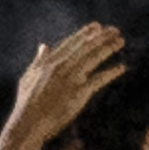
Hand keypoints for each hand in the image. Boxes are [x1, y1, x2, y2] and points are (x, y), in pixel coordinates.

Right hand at [8, 22, 125, 146]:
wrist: (28, 123)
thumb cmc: (26, 104)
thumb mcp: (28, 77)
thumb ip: (38, 60)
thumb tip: (43, 45)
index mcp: (49, 62)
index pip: (71, 43)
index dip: (85, 33)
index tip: (97, 26)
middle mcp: (61, 66)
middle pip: (85, 47)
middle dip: (101, 37)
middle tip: (115, 30)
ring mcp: (71, 78)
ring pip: (93, 58)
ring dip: (108, 47)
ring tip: (120, 41)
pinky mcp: (79, 92)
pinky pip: (99, 79)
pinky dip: (111, 72)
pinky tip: (122, 67)